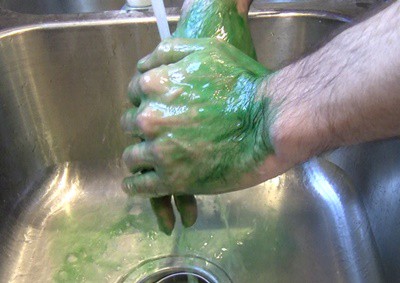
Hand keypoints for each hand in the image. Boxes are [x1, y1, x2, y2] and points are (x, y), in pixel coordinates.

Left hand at [121, 38, 291, 198]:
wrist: (270, 122)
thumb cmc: (244, 83)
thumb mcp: (207, 50)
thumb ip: (169, 52)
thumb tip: (142, 66)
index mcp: (155, 85)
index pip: (134, 94)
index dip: (146, 101)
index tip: (158, 109)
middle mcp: (149, 118)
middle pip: (132, 125)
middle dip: (144, 127)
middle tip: (163, 133)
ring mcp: (159, 151)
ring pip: (133, 156)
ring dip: (141, 156)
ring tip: (154, 160)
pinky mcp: (171, 180)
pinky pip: (139, 186)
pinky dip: (136, 185)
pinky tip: (138, 184)